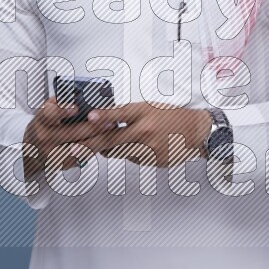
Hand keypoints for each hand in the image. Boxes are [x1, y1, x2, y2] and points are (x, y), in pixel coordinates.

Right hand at [22, 95, 118, 178]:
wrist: (31, 151)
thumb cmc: (44, 126)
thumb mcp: (45, 111)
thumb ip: (60, 103)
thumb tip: (81, 95)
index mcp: (41, 120)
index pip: (49, 113)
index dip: (63, 110)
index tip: (76, 108)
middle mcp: (44, 137)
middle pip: (72, 133)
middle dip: (94, 126)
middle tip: (110, 120)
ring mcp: (51, 153)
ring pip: (80, 147)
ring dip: (98, 138)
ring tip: (111, 129)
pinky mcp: (60, 164)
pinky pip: (81, 157)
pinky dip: (94, 148)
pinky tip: (104, 141)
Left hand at [86, 101, 212, 167]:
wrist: (195, 131)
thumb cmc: (170, 116)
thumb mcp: (149, 108)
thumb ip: (127, 115)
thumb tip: (104, 121)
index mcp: (144, 111)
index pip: (120, 113)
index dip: (104, 115)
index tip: (90, 117)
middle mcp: (146, 129)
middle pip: (112, 139)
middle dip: (90, 144)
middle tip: (73, 148)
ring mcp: (149, 147)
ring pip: (119, 152)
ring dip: (109, 149)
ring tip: (107, 144)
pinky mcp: (153, 160)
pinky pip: (133, 159)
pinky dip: (130, 154)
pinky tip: (141, 147)